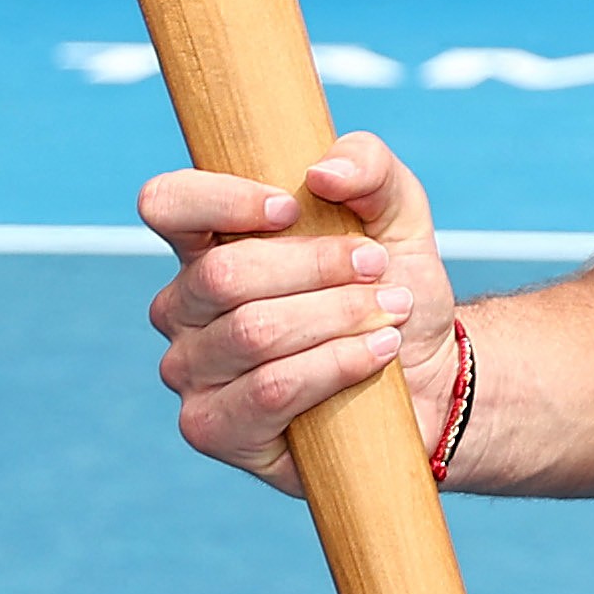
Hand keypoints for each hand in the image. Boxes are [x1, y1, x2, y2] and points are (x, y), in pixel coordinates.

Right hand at [140, 130, 460, 487]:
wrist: (428, 374)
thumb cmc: (391, 286)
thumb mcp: (396, 212)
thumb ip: (368, 166)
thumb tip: (323, 173)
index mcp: (207, 244)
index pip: (166, 203)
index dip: (221, 200)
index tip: (292, 207)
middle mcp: (184, 306)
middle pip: (224, 275)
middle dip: (316, 268)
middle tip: (379, 268)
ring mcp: (190, 370)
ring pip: (253, 333)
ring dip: (338, 317)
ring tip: (391, 312)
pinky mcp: (213, 427)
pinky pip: (269, 390)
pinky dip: (335, 365)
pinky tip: (377, 352)